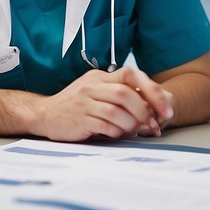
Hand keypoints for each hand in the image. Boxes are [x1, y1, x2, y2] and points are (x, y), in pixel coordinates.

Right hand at [30, 65, 173, 141]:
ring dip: (131, 124)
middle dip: (145, 111)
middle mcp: (92, 86)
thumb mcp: (97, 93)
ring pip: (117, 110)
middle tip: (152, 125)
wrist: (44, 114)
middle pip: (126, 94)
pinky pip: (104, 125)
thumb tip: (152, 109)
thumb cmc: (76, 106)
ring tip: (134, 131)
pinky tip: (117, 134)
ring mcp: (84, 101)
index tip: (165, 109)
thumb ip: (120, 96)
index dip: (152, 90)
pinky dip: (116, 131)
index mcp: (101, 77)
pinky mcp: (79, 118)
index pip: (131, 75)